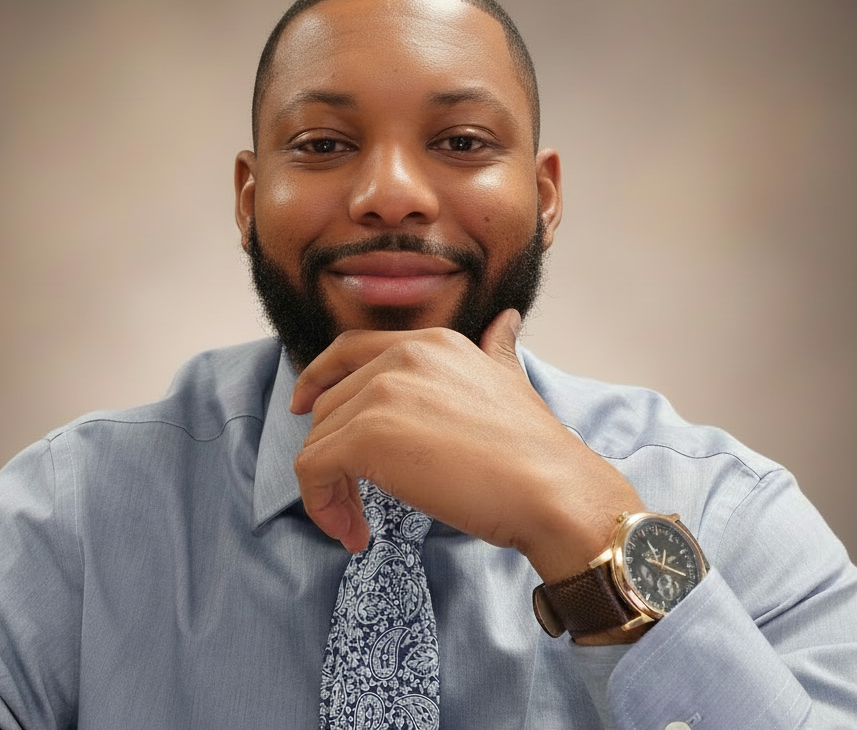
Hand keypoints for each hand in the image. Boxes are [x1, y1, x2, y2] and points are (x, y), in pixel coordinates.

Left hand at [290, 309, 644, 583]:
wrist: (551, 489)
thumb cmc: (534, 451)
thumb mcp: (510, 380)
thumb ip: (497, 349)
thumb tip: (507, 321)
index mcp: (431, 343)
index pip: (349, 350)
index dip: (319, 379)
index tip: (305, 410)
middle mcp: (402, 357)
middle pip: (331, 404)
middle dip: (332, 454)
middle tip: (353, 502)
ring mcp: (381, 393)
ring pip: (319, 440)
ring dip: (329, 489)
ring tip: (356, 526)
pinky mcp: (365, 436)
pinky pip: (313, 469)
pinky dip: (321, 505)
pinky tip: (354, 534)